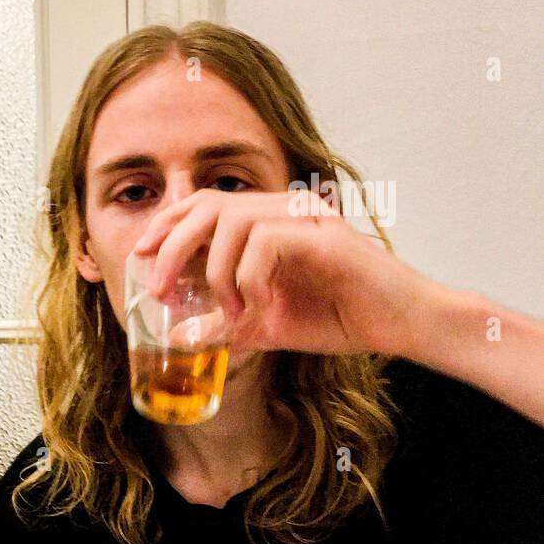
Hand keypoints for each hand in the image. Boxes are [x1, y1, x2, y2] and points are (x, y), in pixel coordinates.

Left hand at [132, 187, 432, 355]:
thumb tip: (178, 338)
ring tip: (229, 312)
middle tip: (158, 287)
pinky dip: (249, 280)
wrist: (404, 326)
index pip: (205, 204)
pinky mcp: (324, 236)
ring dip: (215, 272)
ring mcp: (306, 218)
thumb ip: (226, 326)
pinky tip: (259, 308)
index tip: (140, 255)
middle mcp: (284, 210)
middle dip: (172, 245)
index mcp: (269, 223)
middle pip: (208, 205)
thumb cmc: (343, 318)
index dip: (167, 224)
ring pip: (232, 221)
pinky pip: (264, 243)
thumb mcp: (268, 326)